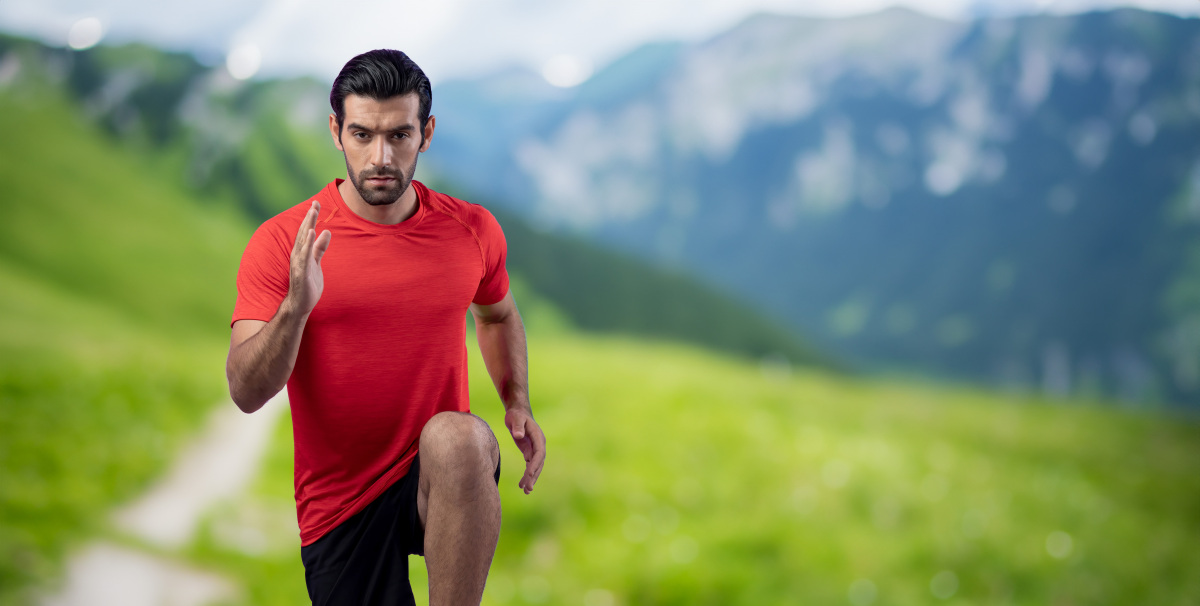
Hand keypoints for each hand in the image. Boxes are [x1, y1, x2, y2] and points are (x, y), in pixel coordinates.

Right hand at [287, 201, 331, 315]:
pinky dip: (308, 243)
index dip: (311, 217)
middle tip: (315, 203)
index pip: (306, 231)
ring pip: (303, 241)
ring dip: (308, 226)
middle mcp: (298, 255)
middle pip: (304, 232)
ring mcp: (299, 263)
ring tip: (313, 213)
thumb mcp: (316, 262)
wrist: (300, 304)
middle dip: (310, 217)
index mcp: (302, 252)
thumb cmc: (308, 283)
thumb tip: (326, 231)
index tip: (316, 203)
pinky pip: (305, 255)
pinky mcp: (302, 272)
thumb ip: (320, 247)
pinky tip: (311, 233)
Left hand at [505, 406, 544, 493]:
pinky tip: (524, 485)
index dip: (535, 464)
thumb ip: (517, 427)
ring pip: (535, 466)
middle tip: (527, 488)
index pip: (539, 453)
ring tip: (526, 491)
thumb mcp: (515, 418)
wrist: (518, 412)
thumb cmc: (516, 414)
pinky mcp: (529, 451)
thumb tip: (519, 435)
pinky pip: (530, 466)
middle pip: (538, 463)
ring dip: (532, 478)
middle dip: (534, 476)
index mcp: (538, 437)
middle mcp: (539, 445)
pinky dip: (528, 475)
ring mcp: (535, 449)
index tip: (529, 473)